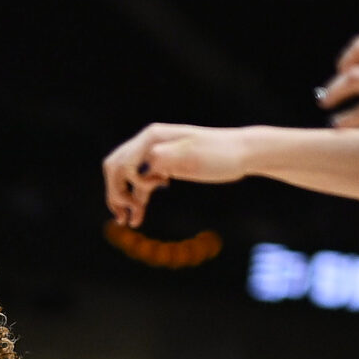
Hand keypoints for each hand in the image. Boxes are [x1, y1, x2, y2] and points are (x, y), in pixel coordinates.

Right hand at [101, 123, 251, 226]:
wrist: (243, 153)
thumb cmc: (220, 154)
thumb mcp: (193, 157)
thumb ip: (163, 158)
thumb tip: (141, 168)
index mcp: (152, 137)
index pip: (120, 164)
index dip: (122, 188)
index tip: (139, 202)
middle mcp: (149, 143)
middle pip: (115, 168)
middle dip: (115, 193)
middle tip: (123, 216)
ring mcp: (155, 153)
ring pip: (125, 177)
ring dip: (122, 198)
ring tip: (127, 221)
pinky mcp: (164, 166)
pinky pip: (140, 182)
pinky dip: (136, 199)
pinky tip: (138, 216)